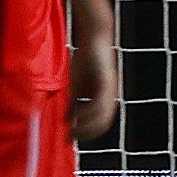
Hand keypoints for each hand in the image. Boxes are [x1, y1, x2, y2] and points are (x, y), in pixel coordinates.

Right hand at [68, 24, 120, 143]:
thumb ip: (73, 101)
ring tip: (71, 131)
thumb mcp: (76, 84)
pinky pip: (99, 104)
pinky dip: (87, 113)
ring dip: (86, 127)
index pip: (98, 123)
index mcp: (104, 100)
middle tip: (69, 138)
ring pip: (102, 117)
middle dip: (85, 133)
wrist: (94, 38)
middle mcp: (110, 98)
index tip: (69, 138)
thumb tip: (66, 119)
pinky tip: (75, 116)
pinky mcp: (107, 83)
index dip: (85, 133)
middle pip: (102, 124)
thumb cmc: (85, 60)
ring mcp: (110, 91)